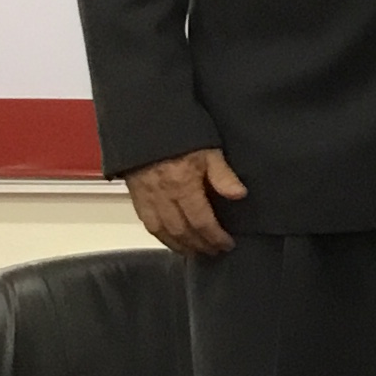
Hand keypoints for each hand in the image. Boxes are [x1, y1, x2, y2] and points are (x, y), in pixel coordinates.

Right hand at [123, 146, 246, 258]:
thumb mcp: (208, 149)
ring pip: (163, 232)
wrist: (145, 123)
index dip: (215, 237)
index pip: (201, 221)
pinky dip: (161, 237)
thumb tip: (239, 195)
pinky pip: (147, 223)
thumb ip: (223, 174)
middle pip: (182, 231)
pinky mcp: (135, 195)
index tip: (227, 244)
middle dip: (200, 245)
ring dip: (181, 246)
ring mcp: (146, 197)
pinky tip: (172, 241)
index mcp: (183, 185)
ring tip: (196, 252)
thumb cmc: (180, 135)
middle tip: (214, 251)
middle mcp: (163, 195)